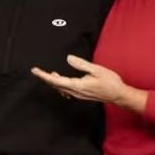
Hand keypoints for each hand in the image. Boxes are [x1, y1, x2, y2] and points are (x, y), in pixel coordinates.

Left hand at [30, 55, 146, 112]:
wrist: (119, 95)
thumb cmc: (110, 82)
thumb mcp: (96, 70)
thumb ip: (81, 64)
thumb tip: (69, 59)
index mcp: (77, 85)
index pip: (56, 81)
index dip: (44, 75)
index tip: (35, 70)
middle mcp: (75, 92)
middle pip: (55, 85)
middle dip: (45, 78)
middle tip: (36, 71)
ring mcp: (78, 95)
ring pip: (60, 88)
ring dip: (52, 81)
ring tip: (46, 74)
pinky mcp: (81, 95)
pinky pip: (66, 90)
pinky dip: (60, 84)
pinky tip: (60, 79)